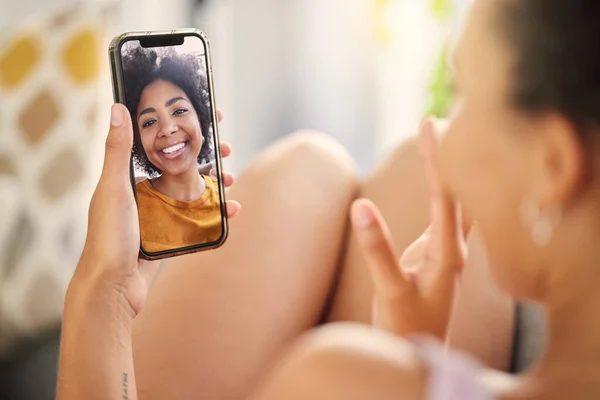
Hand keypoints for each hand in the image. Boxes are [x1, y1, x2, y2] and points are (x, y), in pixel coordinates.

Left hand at [74, 104, 240, 316]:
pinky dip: (214, 213)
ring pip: (192, 191)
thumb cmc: (108, 237)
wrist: (112, 288)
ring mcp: (157, 215)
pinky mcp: (169, 235)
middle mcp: (143, 193)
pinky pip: (196, 218)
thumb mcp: (115, 189)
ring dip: (214, 183)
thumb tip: (118, 108)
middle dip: (206, 156)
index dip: (181, 130)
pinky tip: (230, 211)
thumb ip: (118, 151)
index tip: (203, 118)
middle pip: (181, 166)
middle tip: (227, 149)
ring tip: (230, 179)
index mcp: (128, 178)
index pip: (159, 144)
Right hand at [350, 118, 467, 339]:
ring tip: (440, 139)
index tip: (431, 123)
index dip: (438, 158)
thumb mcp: (389, 290)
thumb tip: (360, 206)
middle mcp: (454, 248)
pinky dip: (439, 189)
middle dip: (449, 155)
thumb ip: (377, 250)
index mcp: (448, 254)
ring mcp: (446, 251)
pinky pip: (443, 214)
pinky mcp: (435, 255)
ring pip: (455, 202)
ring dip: (447, 170)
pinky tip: (436, 179)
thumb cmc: (406, 329)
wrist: (417, 352)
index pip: (446, 195)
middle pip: (458, 192)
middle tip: (440, 120)